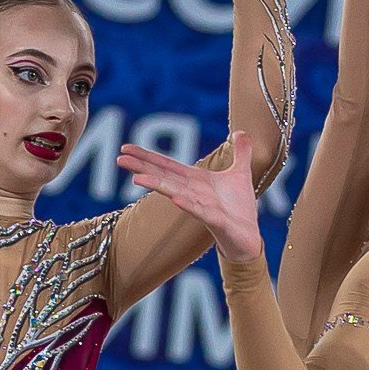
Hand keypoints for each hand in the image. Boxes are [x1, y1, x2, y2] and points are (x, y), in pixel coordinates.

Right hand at [118, 131, 262, 261]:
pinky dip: (187, 205)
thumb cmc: (239, 208)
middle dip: (142, 167)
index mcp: (196, 181)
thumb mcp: (241, 174)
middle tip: (120, 159)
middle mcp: (193, 193)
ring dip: (157, 185)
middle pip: (164, 177)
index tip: (126, 147)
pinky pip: (200, 212)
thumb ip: (241, 152)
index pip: (167, 165)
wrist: (248, 238)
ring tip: (137, 178)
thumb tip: (241, 131)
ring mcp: (202, 207)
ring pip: (176, 193)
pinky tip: (175, 199)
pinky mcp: (216, 221)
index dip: (147, 156)